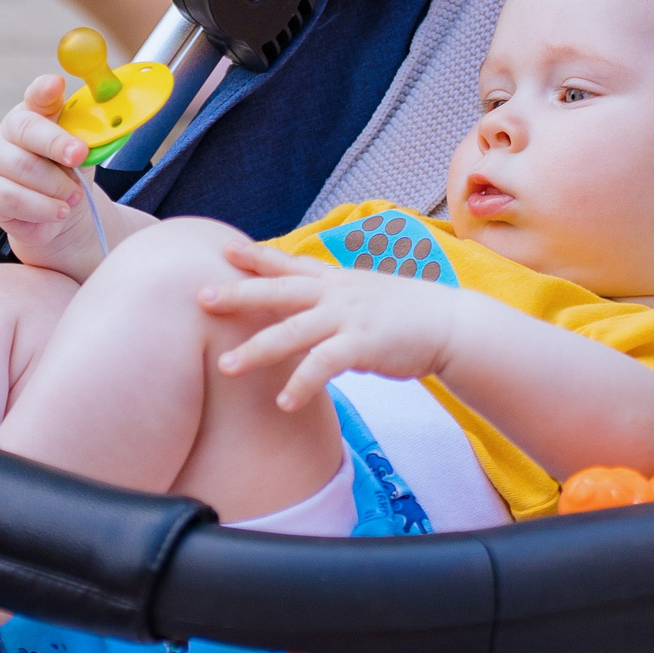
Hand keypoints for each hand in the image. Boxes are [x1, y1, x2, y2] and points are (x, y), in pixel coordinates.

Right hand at [0, 75, 108, 277]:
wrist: (55, 212)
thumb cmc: (66, 173)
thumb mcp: (81, 151)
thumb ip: (90, 136)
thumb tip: (115, 126)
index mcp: (34, 113)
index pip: (37, 95)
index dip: (45, 90)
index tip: (56, 85)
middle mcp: (8, 132)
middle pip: (28, 131)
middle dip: (58, 145)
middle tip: (79, 156)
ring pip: (23, 169)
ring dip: (56, 186)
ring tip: (73, 197)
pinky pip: (15, 200)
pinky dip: (43, 208)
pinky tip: (58, 210)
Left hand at [202, 244, 464, 411]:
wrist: (452, 325)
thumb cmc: (407, 316)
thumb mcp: (365, 298)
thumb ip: (333, 303)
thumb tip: (307, 314)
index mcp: (337, 281)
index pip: (290, 264)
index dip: (257, 256)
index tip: (224, 249)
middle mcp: (338, 293)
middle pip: (279, 291)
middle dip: (239, 293)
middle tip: (202, 297)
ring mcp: (349, 316)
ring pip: (292, 331)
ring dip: (256, 349)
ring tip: (226, 365)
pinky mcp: (364, 343)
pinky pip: (324, 364)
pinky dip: (302, 383)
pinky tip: (284, 402)